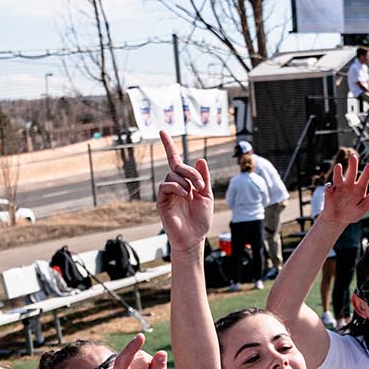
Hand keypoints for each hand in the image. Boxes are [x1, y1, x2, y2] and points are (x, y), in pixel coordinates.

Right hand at [155, 131, 214, 247]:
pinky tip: (185, 196)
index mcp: (184, 182)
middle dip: (190, 172)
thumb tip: (200, 159)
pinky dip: (177, 188)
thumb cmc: (200, 219)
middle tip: (200, 185)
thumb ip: (204, 178)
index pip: (175, 160)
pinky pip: (166, 185)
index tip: (162, 131)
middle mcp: (174, 185)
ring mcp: (167, 192)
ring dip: (186, 181)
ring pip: (172, 175)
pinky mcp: (161, 201)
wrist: (194, 237)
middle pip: (177, 166)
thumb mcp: (206, 196)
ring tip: (193, 194)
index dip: (169, 146)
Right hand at [319, 152, 368, 227]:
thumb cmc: (352, 213)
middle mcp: (349, 186)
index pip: (364, 178)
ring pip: (338, 178)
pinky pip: (328, 188)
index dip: (367, 172)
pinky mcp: (329, 193)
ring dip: (338, 172)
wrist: (337, 221)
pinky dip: (328, 187)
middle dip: (352, 166)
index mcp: (359, 189)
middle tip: (353, 157)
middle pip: (351, 174)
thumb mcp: (364, 207)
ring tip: (338, 166)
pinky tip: (330, 188)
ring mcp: (338, 188)